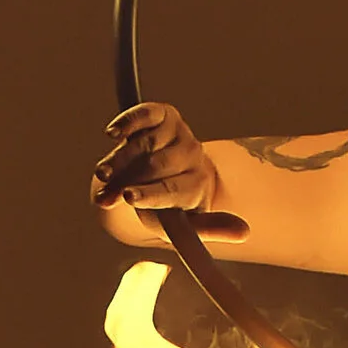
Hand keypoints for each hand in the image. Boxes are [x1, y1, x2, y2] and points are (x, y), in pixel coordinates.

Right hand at [90, 101, 217, 220]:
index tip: (129, 197)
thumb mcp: (186, 225)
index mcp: (199, 184)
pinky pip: (146, 114)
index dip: (150, 194)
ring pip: (145, 144)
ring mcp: (178, 133)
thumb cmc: (171, 205)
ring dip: (119, 159)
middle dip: (126, 181)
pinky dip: (130, 121)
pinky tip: (113, 133)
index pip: (173, 191)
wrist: (165, 174)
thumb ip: (208, 229)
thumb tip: (246, 233)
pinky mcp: (164, 115)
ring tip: (101, 175)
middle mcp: (192, 156)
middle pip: (154, 167)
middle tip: (104, 196)